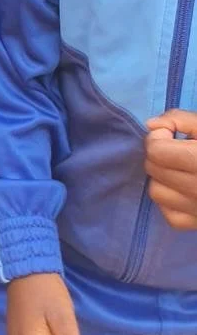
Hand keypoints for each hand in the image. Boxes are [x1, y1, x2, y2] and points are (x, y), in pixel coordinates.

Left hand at [146, 110, 196, 229]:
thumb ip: (180, 119)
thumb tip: (151, 126)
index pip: (156, 151)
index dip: (159, 137)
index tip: (172, 133)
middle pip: (154, 169)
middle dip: (158, 154)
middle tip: (176, 148)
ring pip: (157, 193)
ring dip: (162, 178)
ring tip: (179, 169)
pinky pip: (171, 215)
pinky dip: (171, 202)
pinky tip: (183, 189)